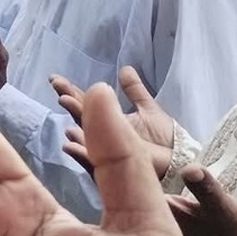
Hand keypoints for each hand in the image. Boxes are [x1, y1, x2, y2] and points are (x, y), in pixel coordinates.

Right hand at [54, 66, 178, 177]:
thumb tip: (125, 68)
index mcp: (110, 119)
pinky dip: (79, 152)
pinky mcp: (111, 167)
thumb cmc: (166, 137)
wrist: (180, 160)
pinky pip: (90, 161)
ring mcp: (105, 149)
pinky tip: (68, 143)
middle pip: (80, 115)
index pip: (86, 103)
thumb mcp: (148, 108)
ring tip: (64, 101)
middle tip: (57, 85)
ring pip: (82, 133)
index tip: (56, 79)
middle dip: (68, 99)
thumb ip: (135, 91)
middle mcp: (103, 133)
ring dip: (73, 118)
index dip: (72, 91)